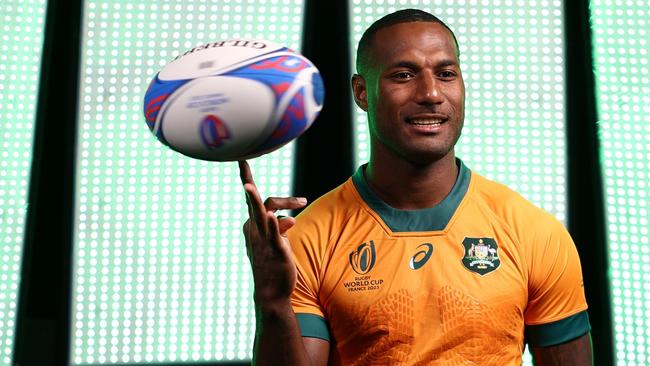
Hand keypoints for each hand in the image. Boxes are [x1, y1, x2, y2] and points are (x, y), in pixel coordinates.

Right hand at [239, 160, 307, 304]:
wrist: (271, 291)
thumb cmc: (272, 263)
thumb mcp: (276, 241)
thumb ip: (279, 227)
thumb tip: (289, 219)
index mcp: (253, 224)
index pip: (252, 197)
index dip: (247, 177)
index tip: (242, 158)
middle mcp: (255, 230)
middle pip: (261, 202)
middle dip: (259, 188)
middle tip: (300, 200)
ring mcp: (263, 240)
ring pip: (260, 215)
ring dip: (255, 201)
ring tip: (248, 187)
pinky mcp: (275, 251)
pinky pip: (273, 235)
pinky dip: (274, 225)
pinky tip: (274, 217)